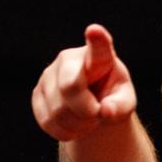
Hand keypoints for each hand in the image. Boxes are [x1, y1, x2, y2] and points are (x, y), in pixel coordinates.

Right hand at [31, 24, 137, 141]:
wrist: (91, 106)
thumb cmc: (111, 97)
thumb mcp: (124, 102)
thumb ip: (120, 107)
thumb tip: (105, 112)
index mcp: (98, 56)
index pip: (98, 47)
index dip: (96, 39)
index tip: (94, 30)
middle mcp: (69, 59)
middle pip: (70, 87)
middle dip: (86, 111)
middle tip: (97, 115)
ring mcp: (49, 75)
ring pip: (58, 110)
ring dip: (77, 125)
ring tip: (88, 120)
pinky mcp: (37, 93)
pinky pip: (47, 121)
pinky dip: (64, 131)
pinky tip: (74, 125)